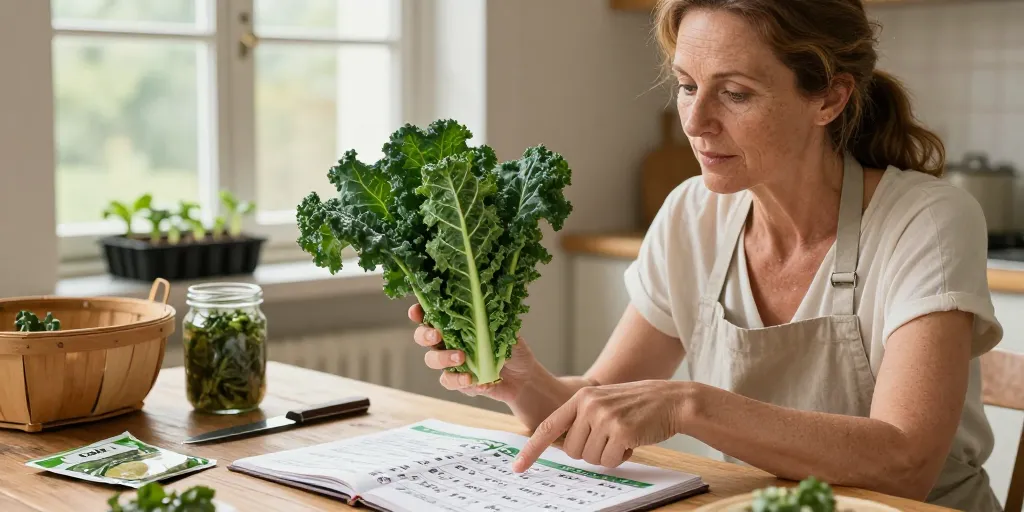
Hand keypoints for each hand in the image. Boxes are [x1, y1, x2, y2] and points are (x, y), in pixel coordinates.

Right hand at [408, 304, 538, 402]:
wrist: (523, 379)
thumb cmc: (512, 349)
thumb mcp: (507, 330)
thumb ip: (493, 320)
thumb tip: (484, 306)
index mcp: (457, 324)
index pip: (432, 314)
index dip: (419, 312)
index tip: (417, 312)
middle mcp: (449, 342)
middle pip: (423, 337)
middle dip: (425, 335)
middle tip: (437, 336)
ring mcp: (451, 363)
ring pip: (431, 360)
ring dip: (443, 358)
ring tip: (461, 358)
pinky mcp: (458, 382)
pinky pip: (449, 381)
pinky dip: (461, 381)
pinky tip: (478, 381)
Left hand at [511, 380, 687, 471]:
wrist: (671, 400)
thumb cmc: (637, 406)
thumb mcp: (604, 402)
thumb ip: (583, 418)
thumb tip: (564, 446)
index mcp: (580, 398)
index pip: (548, 427)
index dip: (532, 449)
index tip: (518, 467)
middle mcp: (589, 406)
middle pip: (572, 451)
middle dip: (589, 453)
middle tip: (608, 440)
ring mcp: (604, 417)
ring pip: (590, 458)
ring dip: (607, 455)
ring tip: (623, 436)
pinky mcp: (621, 431)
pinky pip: (610, 461)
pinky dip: (621, 458)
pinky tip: (632, 441)